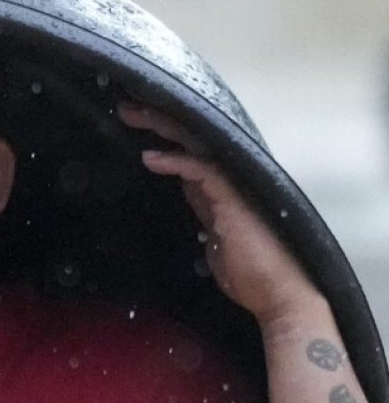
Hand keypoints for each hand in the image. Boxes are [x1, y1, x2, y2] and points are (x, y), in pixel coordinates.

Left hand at [117, 102, 324, 328]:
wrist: (276, 295)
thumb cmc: (249, 274)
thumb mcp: (214, 239)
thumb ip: (202, 213)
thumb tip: (188, 195)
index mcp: (220, 189)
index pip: (189, 153)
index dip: (163, 138)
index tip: (134, 128)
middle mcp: (228, 180)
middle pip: (190, 138)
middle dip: (157, 120)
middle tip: (126, 107)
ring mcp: (232, 187)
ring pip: (195, 143)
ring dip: (162, 128)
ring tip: (132, 114)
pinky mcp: (232, 200)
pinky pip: (202, 170)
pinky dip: (176, 162)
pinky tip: (150, 158)